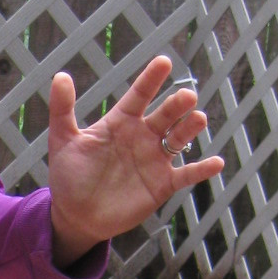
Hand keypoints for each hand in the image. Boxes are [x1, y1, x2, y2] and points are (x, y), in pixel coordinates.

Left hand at [46, 55, 223, 268]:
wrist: (75, 215)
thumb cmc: (69, 176)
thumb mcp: (63, 141)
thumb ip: (63, 110)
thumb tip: (60, 76)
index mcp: (121, 122)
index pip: (139, 95)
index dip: (151, 80)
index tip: (163, 62)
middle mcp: (143, 136)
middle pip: (165, 114)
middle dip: (177, 104)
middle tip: (186, 96)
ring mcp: (155, 159)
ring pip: (179, 138)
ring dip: (190, 128)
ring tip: (199, 119)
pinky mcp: (163, 184)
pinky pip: (186, 175)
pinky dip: (201, 170)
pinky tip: (216, 163)